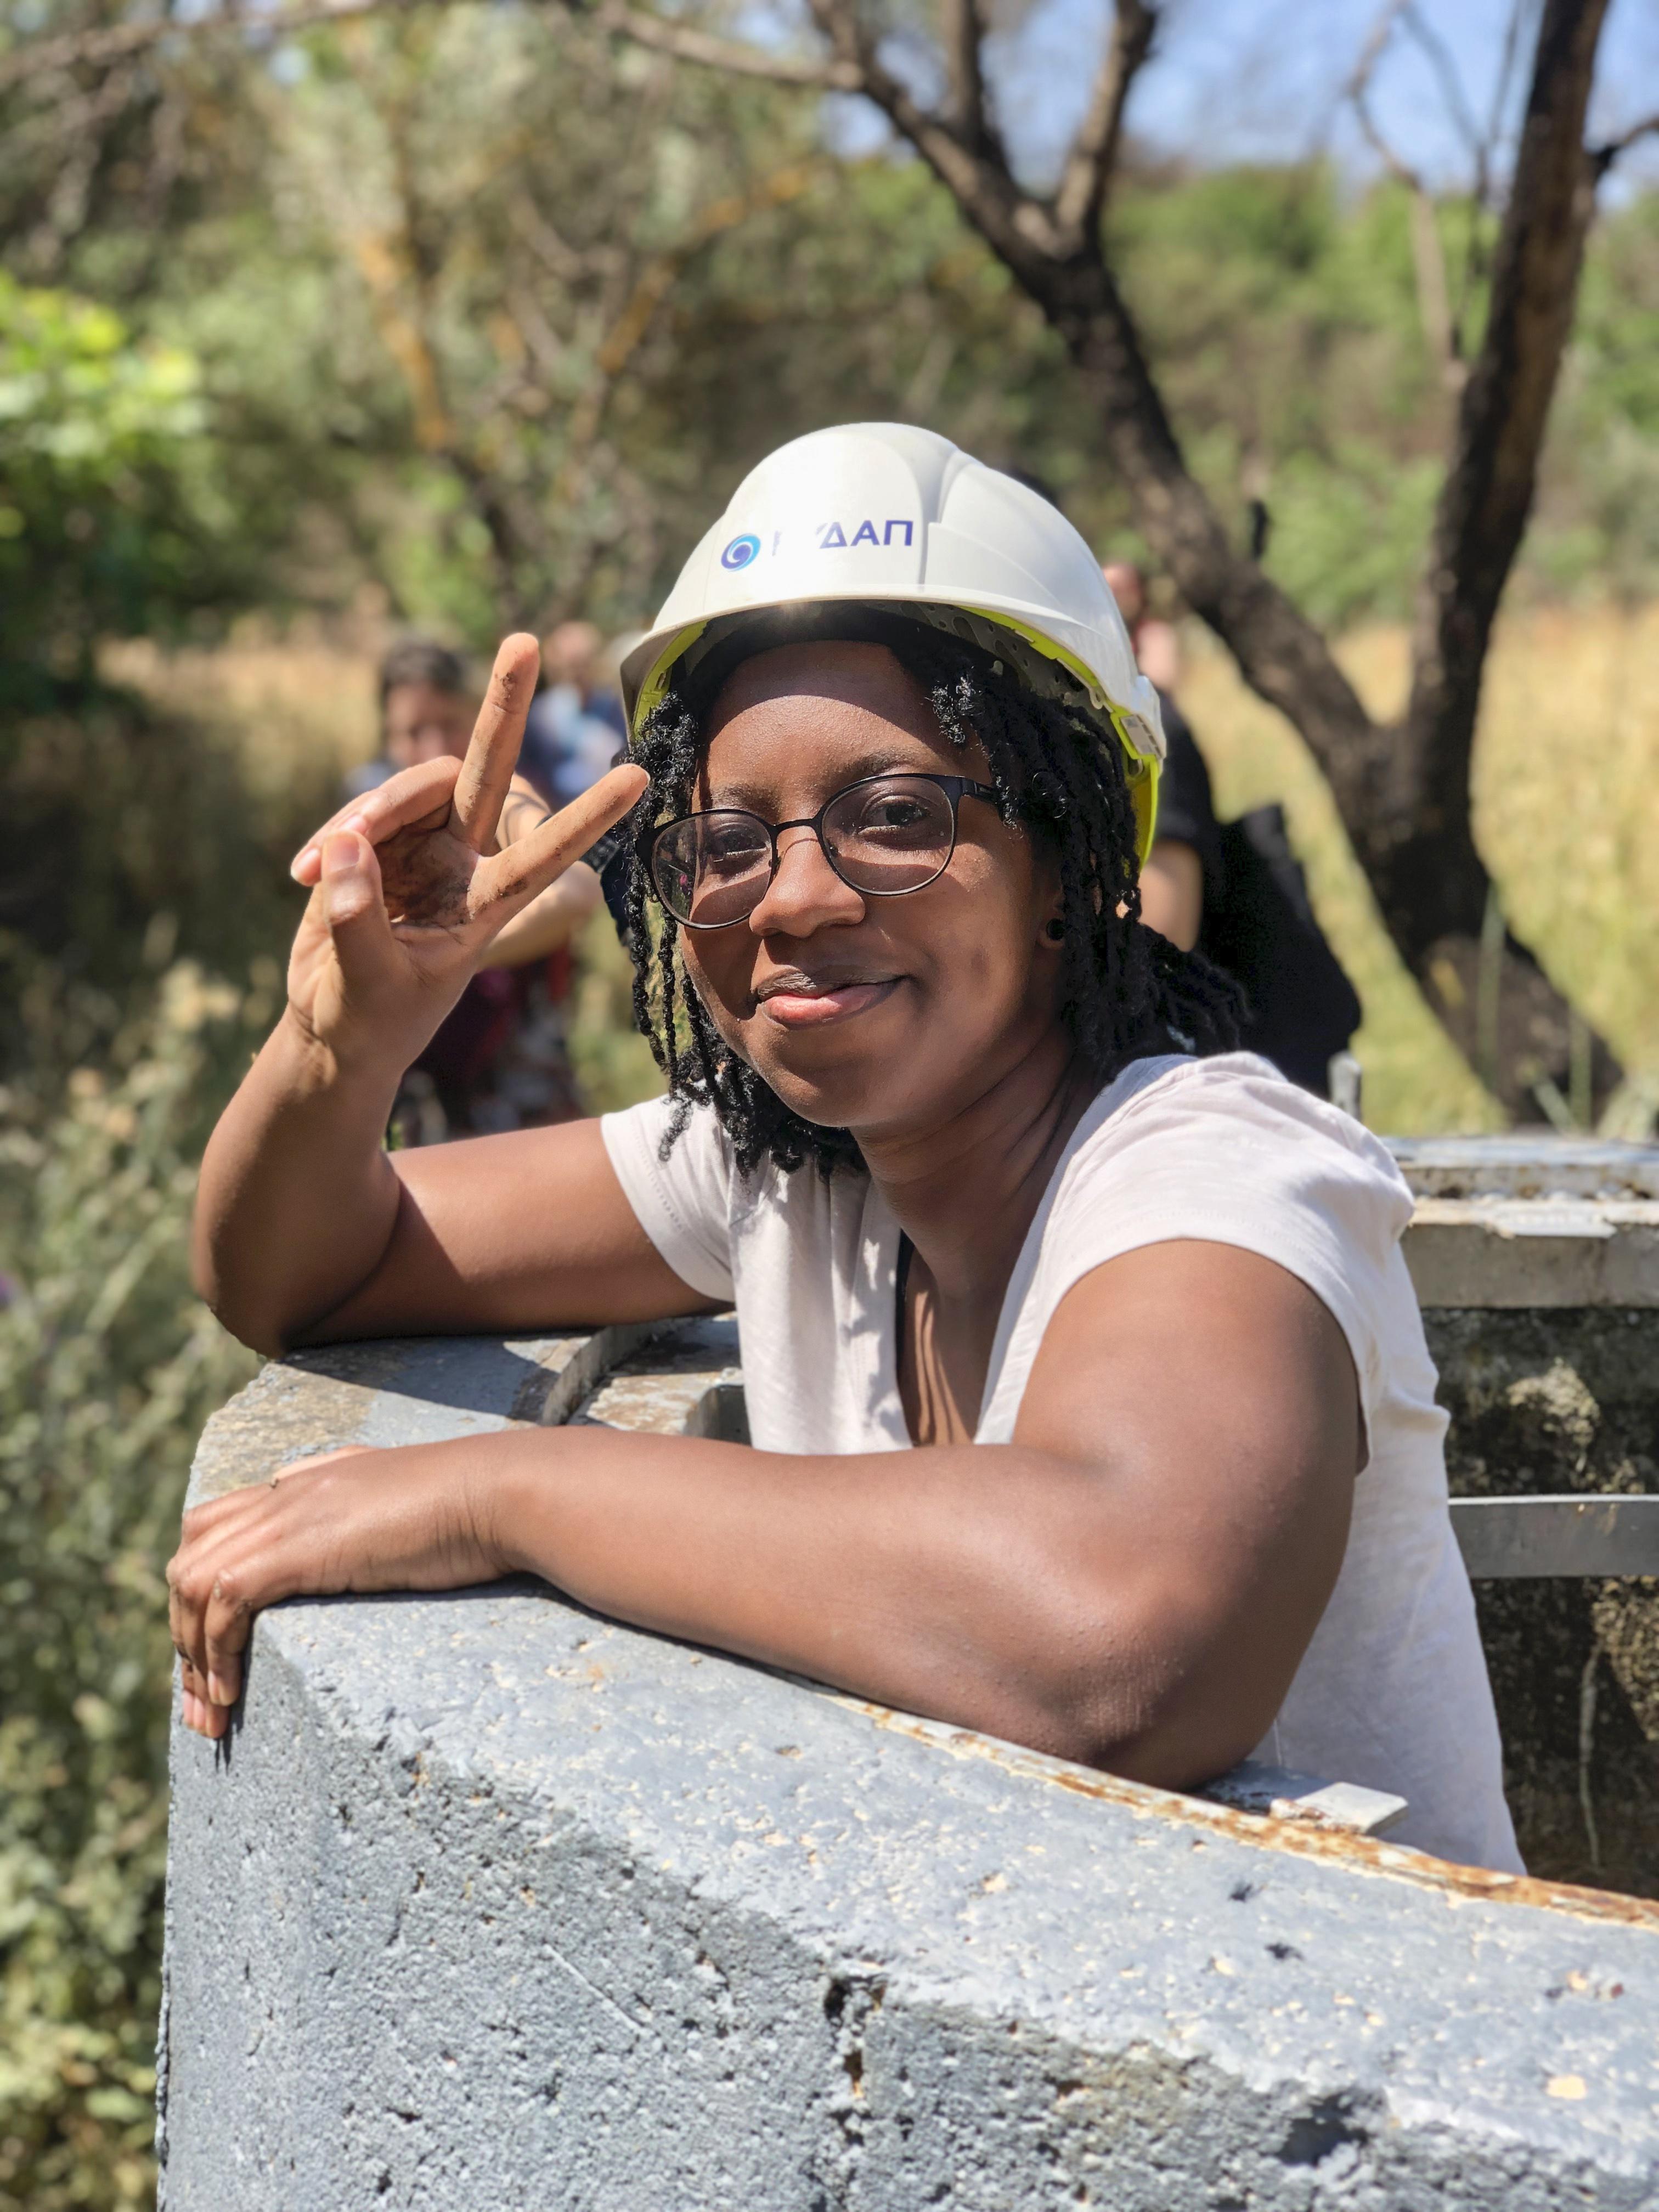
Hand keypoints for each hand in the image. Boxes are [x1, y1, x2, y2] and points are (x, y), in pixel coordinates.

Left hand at [167, 1442, 506, 1738]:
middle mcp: (288, 1490)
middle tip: (204, 1702)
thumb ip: (375, 1508)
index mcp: (312, 1479)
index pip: (219, 1525)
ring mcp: (288, 1515)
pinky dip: (214, 1652)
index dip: (203, 1594)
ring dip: (191, 1653)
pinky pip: (221, 1602)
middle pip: (190, 1555)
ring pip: (189, 1581)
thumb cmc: (481, 1506)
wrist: (503, 1492)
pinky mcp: (297, 1548)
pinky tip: (232, 1693)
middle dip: (183, 1633)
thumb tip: (371, 1526)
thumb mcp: (411, 1503)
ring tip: (213, 1710)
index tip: (218, 1660)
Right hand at [284, 633, 646, 1070]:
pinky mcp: (373, 844)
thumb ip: (357, 919)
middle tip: (524, 642)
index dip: (586, 817)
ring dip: (365, 813)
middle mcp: (461, 863)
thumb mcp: (365, 985)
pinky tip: (303, 876)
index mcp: (485, 907)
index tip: (637, 777)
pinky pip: (356, 814)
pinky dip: (328, 840)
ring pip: (406, 789)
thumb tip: (347, 843)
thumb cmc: (368, 1019)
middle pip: (486, 771)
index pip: (543, 854)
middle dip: (503, 707)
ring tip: (314, 869)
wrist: (332, 1026)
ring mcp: (418, 847)